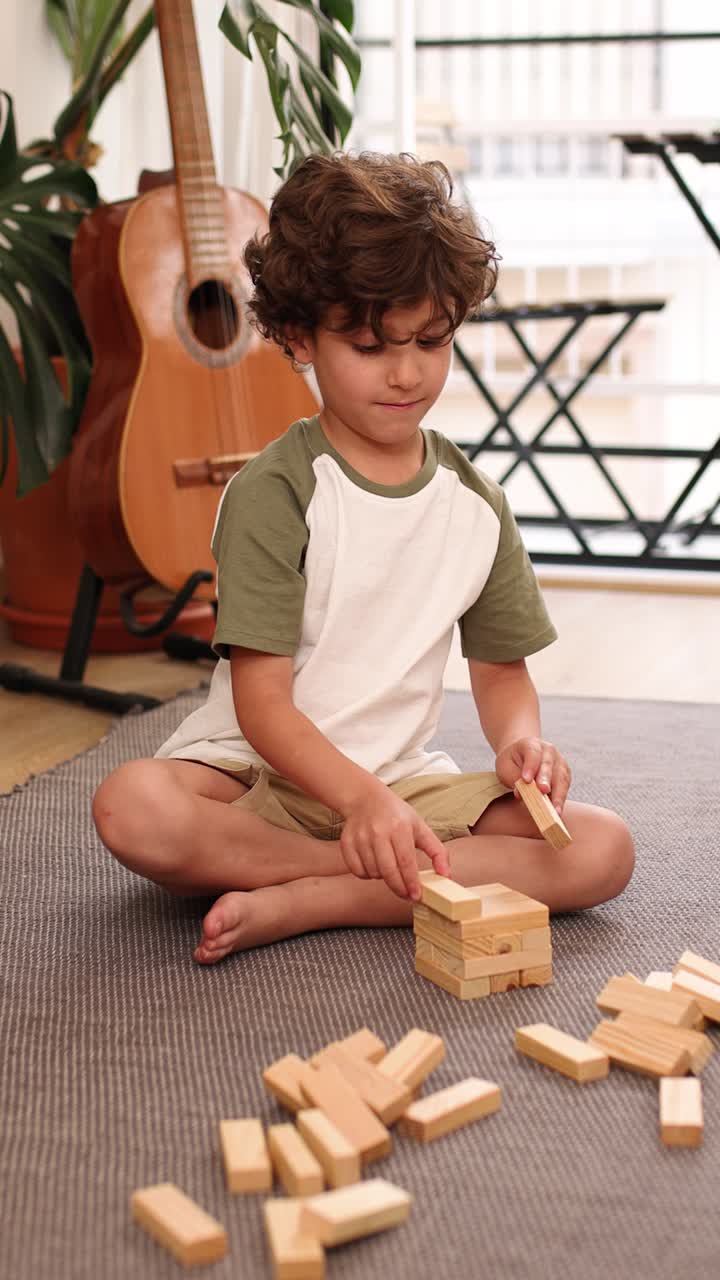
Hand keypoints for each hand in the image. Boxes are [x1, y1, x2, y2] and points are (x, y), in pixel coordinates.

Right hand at [340, 784, 450, 900]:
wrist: (365, 799)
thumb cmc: (396, 815)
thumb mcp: (420, 827)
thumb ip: (437, 851)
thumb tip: (446, 874)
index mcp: (399, 827)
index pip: (406, 862)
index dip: (411, 882)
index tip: (416, 895)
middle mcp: (378, 831)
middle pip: (388, 871)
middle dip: (399, 888)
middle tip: (406, 894)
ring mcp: (360, 837)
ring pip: (373, 873)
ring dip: (383, 878)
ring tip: (390, 869)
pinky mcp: (347, 843)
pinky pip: (357, 871)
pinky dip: (367, 875)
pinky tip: (375, 866)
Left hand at [495, 736, 571, 816]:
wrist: (522, 756)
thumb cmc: (512, 763)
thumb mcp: (505, 768)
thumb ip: (514, 778)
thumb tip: (522, 794)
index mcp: (531, 744)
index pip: (532, 753)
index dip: (530, 766)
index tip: (526, 780)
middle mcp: (548, 750)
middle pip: (549, 764)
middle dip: (546, 779)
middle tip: (544, 791)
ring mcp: (559, 761)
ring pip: (561, 777)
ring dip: (558, 794)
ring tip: (555, 810)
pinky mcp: (564, 774)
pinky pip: (565, 786)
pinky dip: (561, 798)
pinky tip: (558, 811)